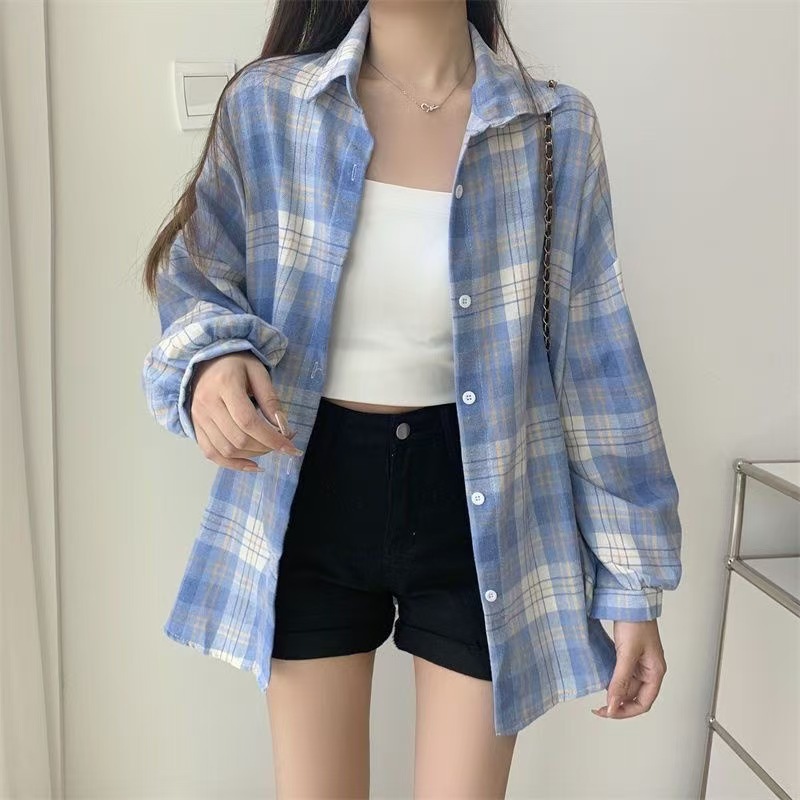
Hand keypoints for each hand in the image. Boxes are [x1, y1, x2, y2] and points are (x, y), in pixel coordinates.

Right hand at [189, 352, 301, 471]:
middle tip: (283, 441)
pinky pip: (212, 454)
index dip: (271, 439)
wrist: (204, 362)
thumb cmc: (235, 365)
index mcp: (224, 385)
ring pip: (227, 450)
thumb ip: (270, 398)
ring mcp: (198, 418)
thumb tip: (282, 427)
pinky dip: (233, 465)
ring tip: (269, 447)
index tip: (291, 447)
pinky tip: (253, 465)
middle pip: (238, 439)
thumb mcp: (258, 372)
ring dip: (253, 455)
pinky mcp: (196, 428)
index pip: (248, 421)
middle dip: (266, 447)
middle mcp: (207, 404)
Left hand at [591, 619, 666, 718]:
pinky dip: (612, 679)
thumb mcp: (627, 654)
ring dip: (614, 691)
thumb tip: (613, 705)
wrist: (631, 599)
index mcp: (655, 672)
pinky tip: (602, 678)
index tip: (609, 712)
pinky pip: (622, 673)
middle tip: (600, 707)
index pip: (643, 703)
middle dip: (618, 703)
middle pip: (634, 696)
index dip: (626, 711)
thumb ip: (620, 681)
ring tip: (599, 694)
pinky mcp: (629, 654)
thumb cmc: (635, 622)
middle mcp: (649, 669)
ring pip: (627, 685)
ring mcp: (639, 662)